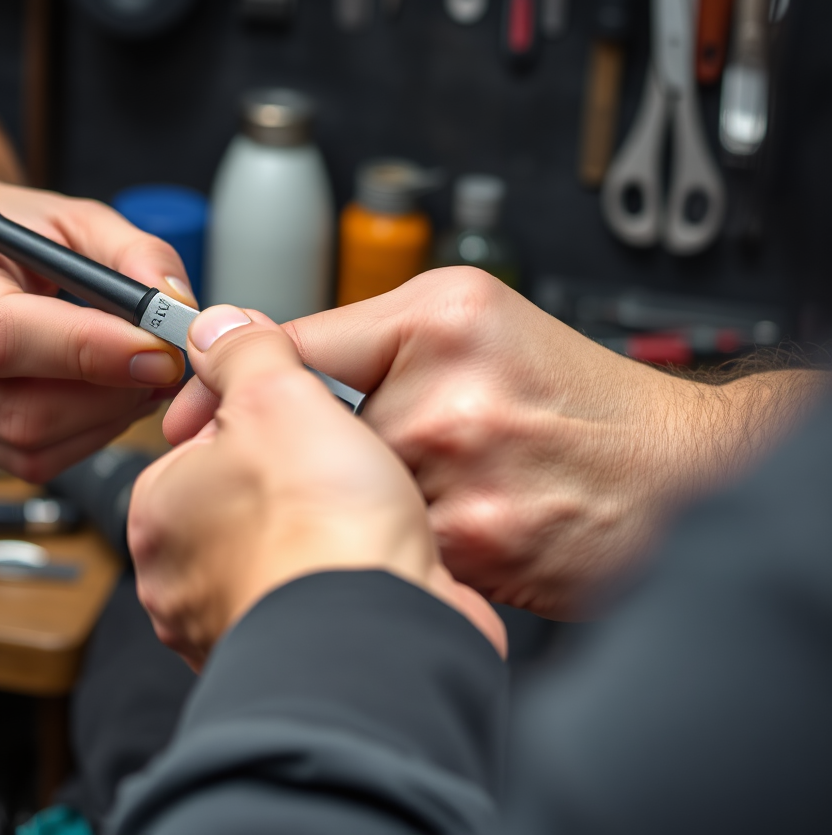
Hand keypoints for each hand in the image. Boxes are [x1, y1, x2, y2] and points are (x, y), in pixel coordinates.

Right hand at [0, 173, 194, 480]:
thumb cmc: (0, 233)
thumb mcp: (71, 217)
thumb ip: (135, 254)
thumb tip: (176, 310)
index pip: (1, 334)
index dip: (90, 352)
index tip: (157, 352)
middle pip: (18, 408)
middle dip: (111, 395)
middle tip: (162, 368)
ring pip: (28, 445)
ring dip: (105, 419)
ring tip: (136, 378)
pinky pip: (26, 460)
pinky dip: (83, 435)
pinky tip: (102, 398)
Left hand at [128, 304, 506, 670]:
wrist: (381, 634)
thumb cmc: (320, 529)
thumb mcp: (278, 394)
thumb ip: (243, 352)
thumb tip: (218, 327)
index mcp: (161, 513)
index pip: (201, 441)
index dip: (259, 414)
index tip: (294, 411)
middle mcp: (185, 579)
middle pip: (248, 493)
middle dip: (296, 472)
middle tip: (336, 460)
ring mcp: (237, 620)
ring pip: (289, 542)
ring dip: (327, 523)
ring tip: (362, 507)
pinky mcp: (296, 649)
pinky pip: (321, 588)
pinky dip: (347, 571)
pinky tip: (372, 555)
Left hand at [166, 268, 817, 618]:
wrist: (671, 472)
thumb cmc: (574, 395)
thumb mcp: (471, 321)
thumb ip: (357, 334)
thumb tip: (243, 339)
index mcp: (440, 318)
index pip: (295, 347)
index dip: (230, 382)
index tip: (190, 408)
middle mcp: (445, 391)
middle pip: (311, 430)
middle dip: (313, 455)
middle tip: (348, 462)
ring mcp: (460, 472)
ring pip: (346, 493)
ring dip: (363, 502)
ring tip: (437, 489)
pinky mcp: (472, 544)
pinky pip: (390, 543)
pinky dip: (401, 542)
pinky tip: (451, 525)